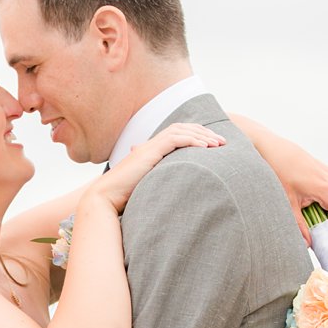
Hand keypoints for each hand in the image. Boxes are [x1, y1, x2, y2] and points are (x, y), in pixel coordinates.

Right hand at [93, 123, 225, 213]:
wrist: (106, 198)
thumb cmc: (123, 199)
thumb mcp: (147, 189)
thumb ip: (159, 184)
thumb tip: (175, 194)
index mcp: (150, 151)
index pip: (177, 135)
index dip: (197, 136)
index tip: (213, 145)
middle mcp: (150, 146)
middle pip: (182, 129)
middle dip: (204, 133)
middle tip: (222, 142)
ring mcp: (149, 147)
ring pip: (181, 131)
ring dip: (202, 136)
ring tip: (218, 144)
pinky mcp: (149, 152)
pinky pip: (175, 140)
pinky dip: (192, 141)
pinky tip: (205, 148)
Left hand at [271, 139, 327, 245]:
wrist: (272, 148)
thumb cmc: (279, 171)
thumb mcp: (288, 203)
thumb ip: (299, 225)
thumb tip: (306, 243)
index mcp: (327, 189)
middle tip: (317, 234)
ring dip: (325, 210)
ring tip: (306, 215)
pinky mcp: (325, 171)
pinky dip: (322, 200)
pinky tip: (305, 200)